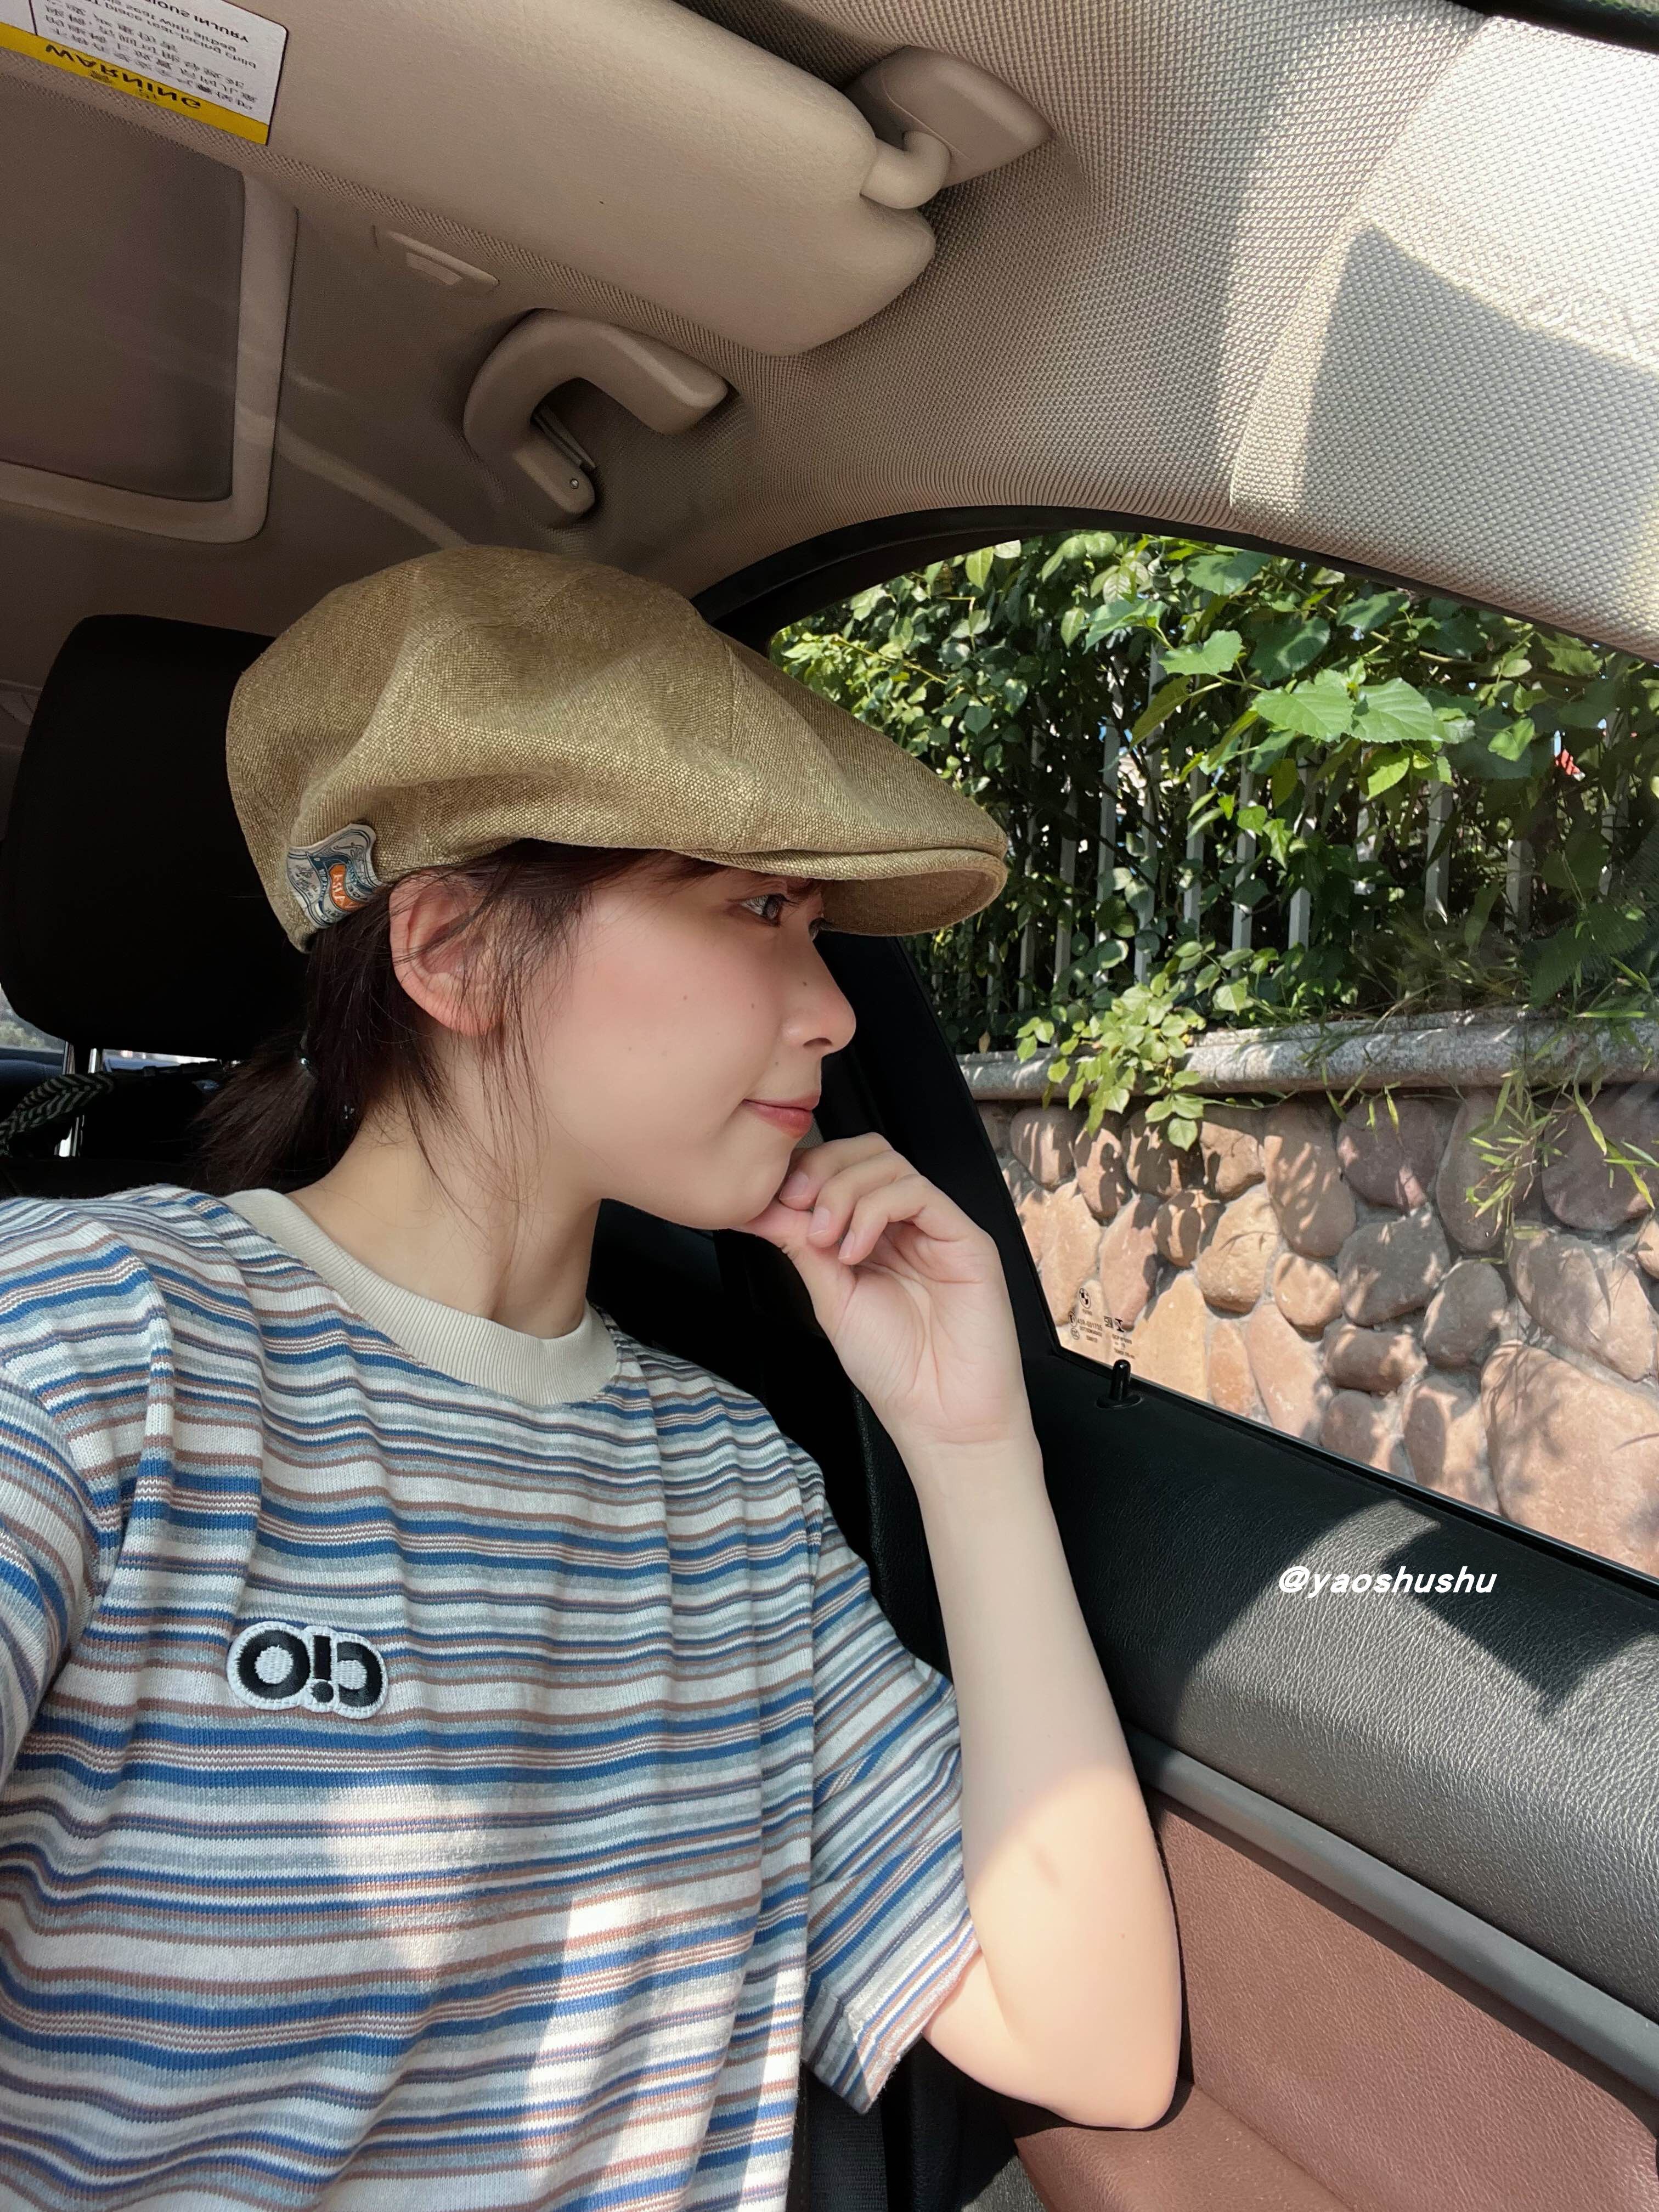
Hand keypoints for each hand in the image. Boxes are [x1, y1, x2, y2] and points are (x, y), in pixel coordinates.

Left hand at [732, 1132, 1033, 1456]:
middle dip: (822, 1170)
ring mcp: (937, 1228)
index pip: (840, 1169)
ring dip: (844, 1192)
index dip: (804, 1172)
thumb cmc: (895, 1368)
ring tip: (826, 1241)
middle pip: (866, 1152)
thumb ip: (801, 1245)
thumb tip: (758, 1206)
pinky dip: (876, 1211)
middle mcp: (908, 1224)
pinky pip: (919, 1193)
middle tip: (797, 1208)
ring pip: (890, 1163)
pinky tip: (856, 1250)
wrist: (941, 1417)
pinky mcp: (965, 1239)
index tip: (769, 1199)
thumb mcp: (829, 1297)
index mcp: (873, 1233)